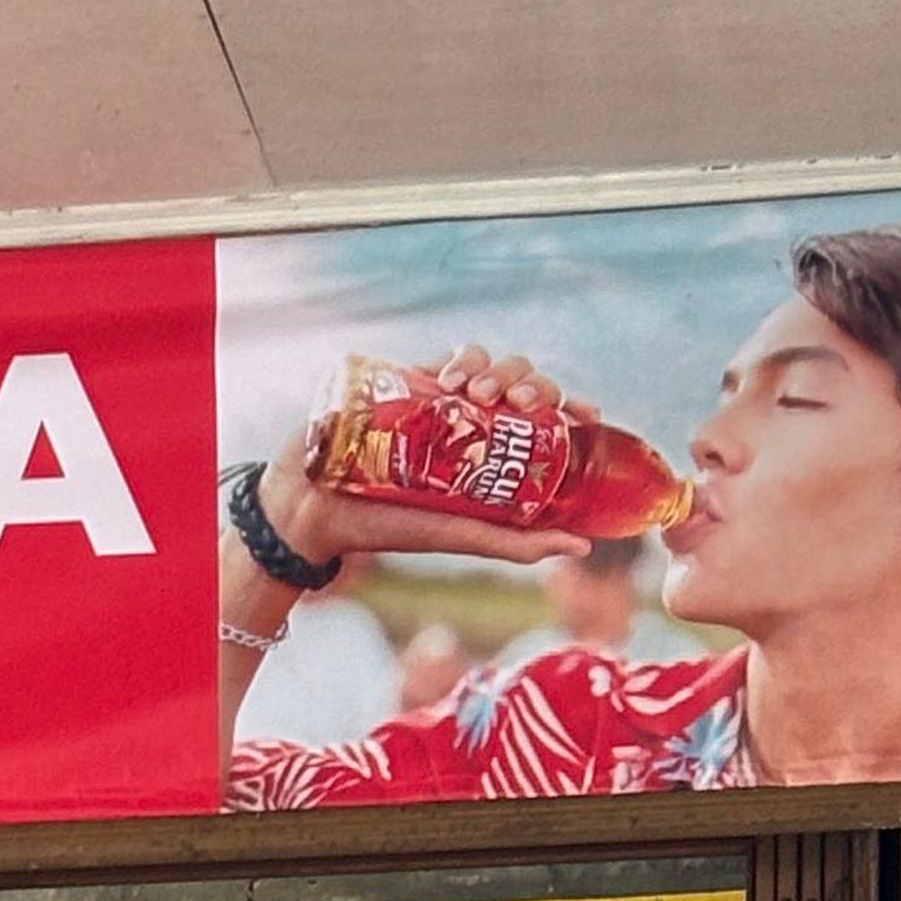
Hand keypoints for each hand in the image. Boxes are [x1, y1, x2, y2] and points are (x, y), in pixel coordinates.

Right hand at [269, 347, 599, 569]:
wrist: (318, 504)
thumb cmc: (387, 527)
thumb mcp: (459, 537)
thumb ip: (516, 543)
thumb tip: (583, 546)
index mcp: (495, 458)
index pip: (547, 422)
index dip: (570, 408)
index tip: (581, 413)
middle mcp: (476, 424)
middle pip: (524, 385)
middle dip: (533, 385)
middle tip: (520, 403)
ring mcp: (447, 399)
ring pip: (494, 363)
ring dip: (499, 368)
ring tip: (479, 393)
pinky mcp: (416, 378)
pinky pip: (455, 355)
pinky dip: (464, 358)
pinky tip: (455, 377)